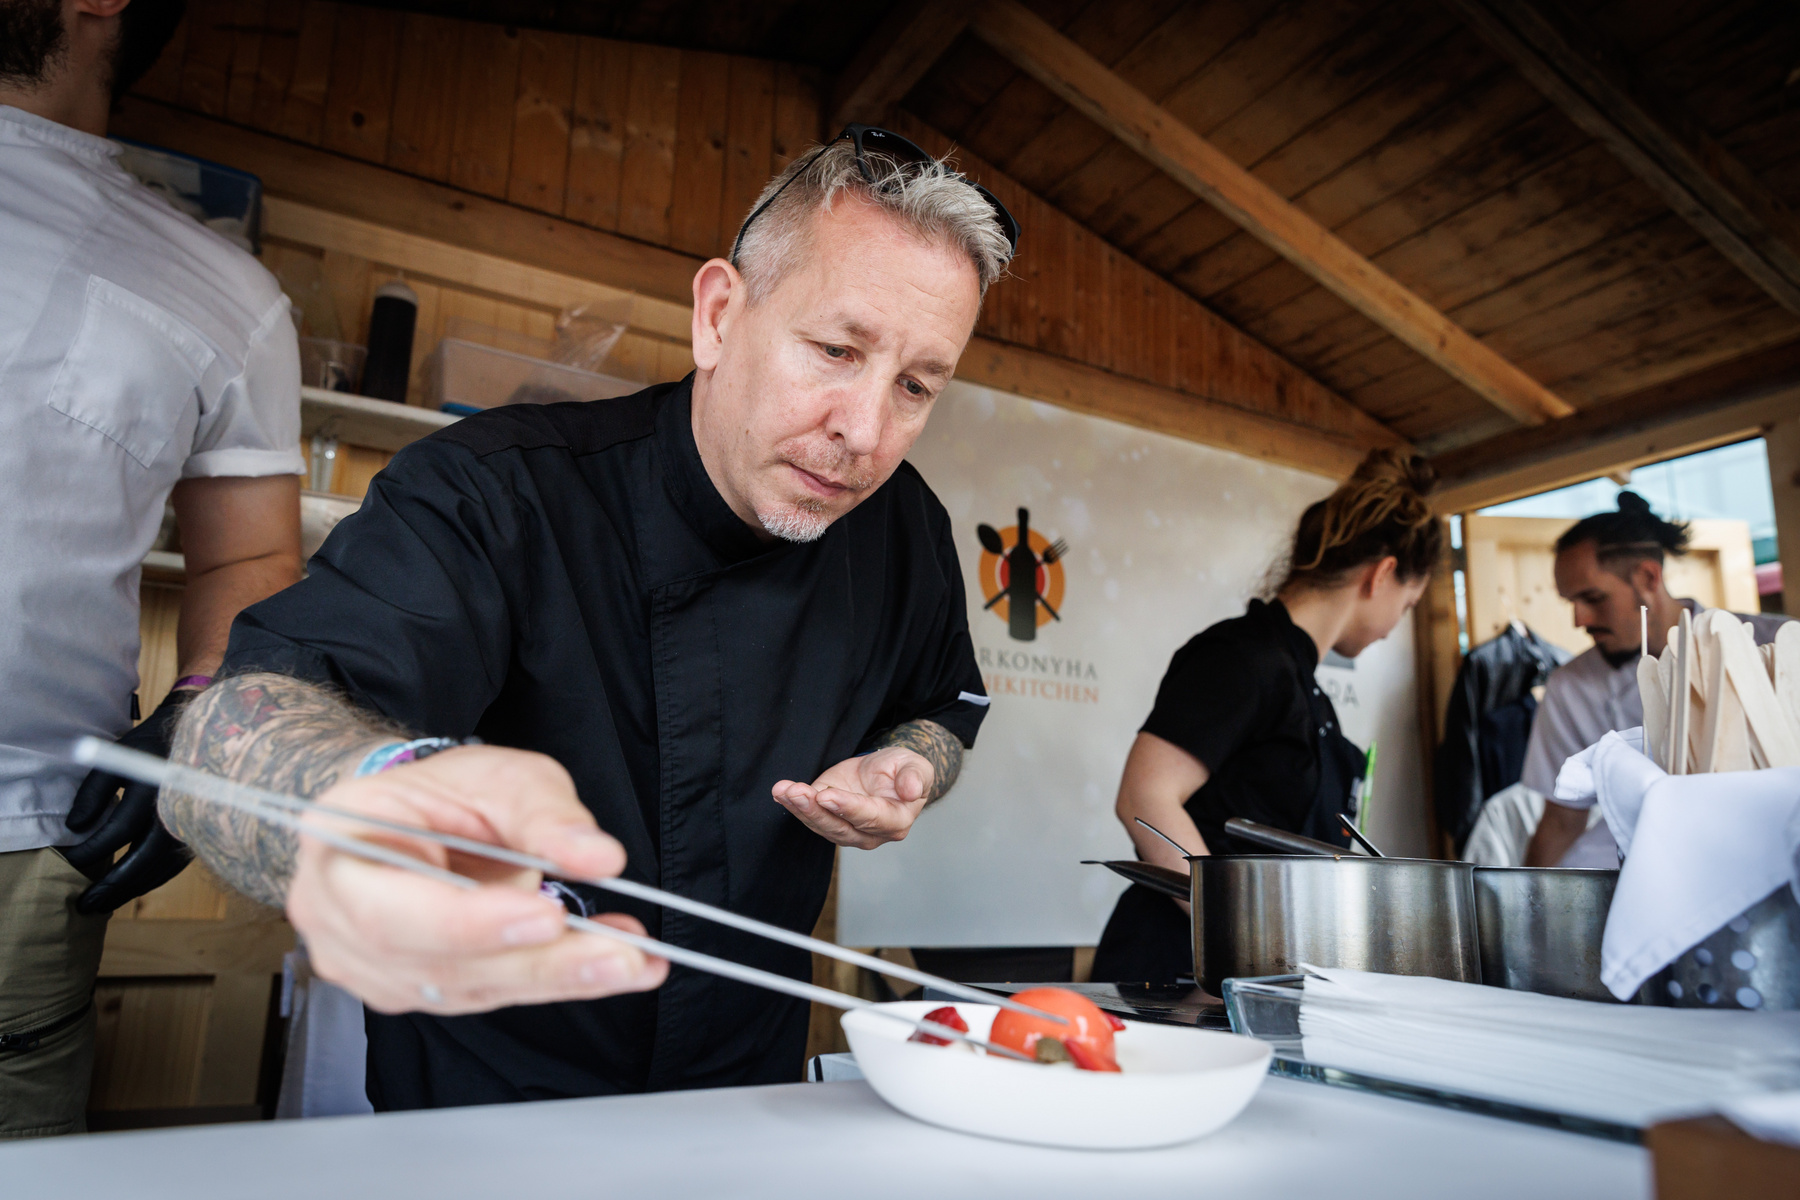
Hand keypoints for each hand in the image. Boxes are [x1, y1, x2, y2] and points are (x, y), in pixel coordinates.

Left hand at [63, 690, 199, 912]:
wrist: (200, 741)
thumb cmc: (151, 748)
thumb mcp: (117, 760)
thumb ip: (94, 792)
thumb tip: (75, 827)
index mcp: (154, 791)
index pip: (117, 831)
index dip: (90, 850)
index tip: (67, 861)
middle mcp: (177, 814)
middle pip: (141, 861)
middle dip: (111, 886)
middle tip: (84, 905)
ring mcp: (191, 827)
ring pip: (159, 869)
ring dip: (129, 889)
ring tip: (102, 905)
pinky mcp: (197, 835)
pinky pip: (172, 865)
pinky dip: (150, 880)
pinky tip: (131, 887)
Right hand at [289, 745, 666, 1014]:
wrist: (415, 819)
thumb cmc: (443, 794)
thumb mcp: (500, 776)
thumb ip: (545, 813)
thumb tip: (597, 856)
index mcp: (339, 845)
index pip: (390, 908)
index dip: (469, 921)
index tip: (547, 915)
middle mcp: (339, 917)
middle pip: (433, 962)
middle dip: (534, 962)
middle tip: (618, 955)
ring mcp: (371, 965)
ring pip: (467, 988)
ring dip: (557, 978)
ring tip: (634, 961)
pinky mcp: (418, 988)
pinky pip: (488, 994)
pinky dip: (554, 981)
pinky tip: (610, 965)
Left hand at [771, 747, 934, 849]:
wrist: (887, 772)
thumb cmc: (903, 771)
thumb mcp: (916, 766)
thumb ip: (915, 777)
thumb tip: (910, 791)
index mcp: (896, 821)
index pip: (870, 818)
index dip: (847, 808)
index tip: (826, 795)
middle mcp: (870, 833)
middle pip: (840, 828)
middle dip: (816, 811)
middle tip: (796, 793)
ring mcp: (847, 830)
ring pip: (821, 825)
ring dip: (800, 809)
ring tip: (784, 791)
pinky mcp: (829, 820)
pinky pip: (810, 817)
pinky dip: (793, 806)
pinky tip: (781, 792)